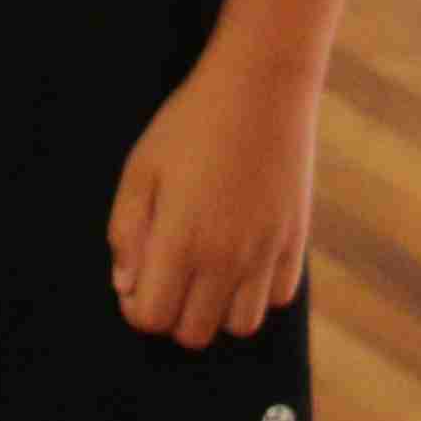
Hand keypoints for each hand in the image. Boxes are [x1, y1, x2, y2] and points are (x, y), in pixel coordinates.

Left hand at [108, 39, 319, 347]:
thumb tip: (125, 285)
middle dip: (173, 314)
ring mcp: (265, 253)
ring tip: (206, 272)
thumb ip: (126, 231)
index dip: (136, 308)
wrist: (262, 87)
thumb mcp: (140, 168)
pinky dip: (257, 291)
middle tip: (168, 275)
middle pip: (194, 333)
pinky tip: (243, 257)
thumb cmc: (191, 123)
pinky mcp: (295, 242)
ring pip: (241, 326)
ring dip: (217, 310)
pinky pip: (277, 297)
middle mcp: (226, 259)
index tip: (136, 282)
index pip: (152, 318)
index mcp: (181, 242)